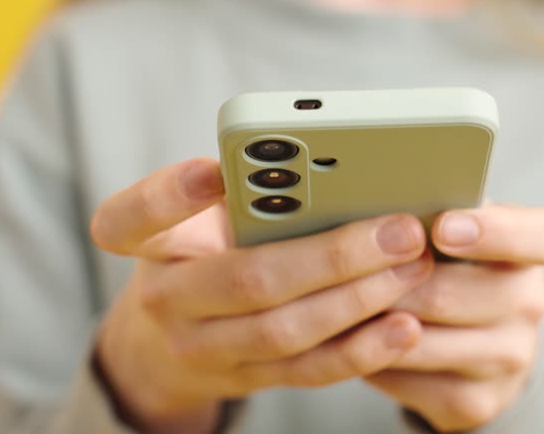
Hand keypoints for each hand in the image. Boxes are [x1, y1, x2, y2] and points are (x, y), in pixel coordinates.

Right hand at [89, 158, 434, 432]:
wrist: (171, 337)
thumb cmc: (208, 245)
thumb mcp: (206, 211)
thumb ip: (250, 188)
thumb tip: (345, 165)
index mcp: (149, 241)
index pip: (130, 219)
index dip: (168, 196)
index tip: (212, 170)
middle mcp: (166, 297)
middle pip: (248, 279)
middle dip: (334, 255)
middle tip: (398, 229)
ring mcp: (202, 348)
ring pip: (285, 331)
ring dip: (360, 300)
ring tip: (413, 267)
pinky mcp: (245, 379)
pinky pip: (307, 370)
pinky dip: (361, 351)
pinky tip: (404, 327)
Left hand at [364, 204, 543, 432]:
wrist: (479, 342)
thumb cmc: (455, 263)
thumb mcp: (458, 225)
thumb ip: (435, 207)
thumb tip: (378, 202)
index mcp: (537, 247)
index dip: (493, 232)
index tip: (441, 228)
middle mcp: (531, 304)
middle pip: (449, 295)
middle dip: (389, 283)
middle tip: (349, 268)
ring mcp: (509, 357)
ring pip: (420, 340)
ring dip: (372, 322)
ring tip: (338, 303)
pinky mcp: (478, 401)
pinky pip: (408, 378)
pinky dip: (374, 359)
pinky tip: (359, 339)